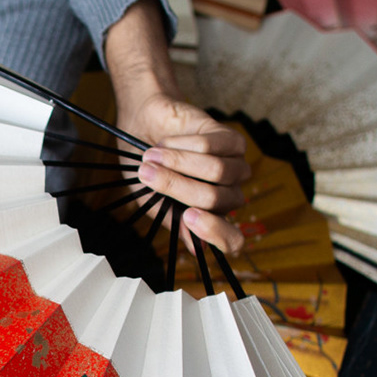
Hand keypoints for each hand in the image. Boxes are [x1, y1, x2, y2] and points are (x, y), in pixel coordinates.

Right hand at [117, 93, 248, 255]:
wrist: (142, 128)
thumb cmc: (149, 167)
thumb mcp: (153, 201)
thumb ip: (174, 221)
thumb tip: (198, 248)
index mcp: (212, 217)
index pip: (232, 239)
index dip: (215, 232)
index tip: (188, 217)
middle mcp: (228, 195)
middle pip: (215, 199)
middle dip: (177, 186)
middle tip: (147, 173)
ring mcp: (234, 168)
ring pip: (217, 171)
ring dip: (178, 162)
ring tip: (151, 155)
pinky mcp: (232, 141)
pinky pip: (214, 145)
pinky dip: (185, 143)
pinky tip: (166, 142)